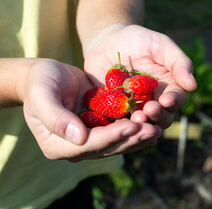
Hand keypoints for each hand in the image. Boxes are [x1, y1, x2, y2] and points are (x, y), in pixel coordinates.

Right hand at [22, 59, 161, 160]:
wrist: (46, 76)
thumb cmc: (40, 82)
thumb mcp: (42, 95)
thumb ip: (55, 117)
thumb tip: (79, 138)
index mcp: (58, 146)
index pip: (89, 144)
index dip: (111, 136)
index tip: (131, 126)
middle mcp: (76, 148)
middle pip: (108, 147)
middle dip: (131, 139)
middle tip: (154, 130)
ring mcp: (90, 140)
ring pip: (118, 143)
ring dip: (138, 137)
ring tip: (157, 130)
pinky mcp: (100, 129)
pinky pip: (120, 132)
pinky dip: (136, 129)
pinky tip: (152, 124)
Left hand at [83, 24, 196, 128]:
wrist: (107, 42)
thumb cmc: (138, 40)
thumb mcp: (160, 45)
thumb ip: (178, 62)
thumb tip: (193, 86)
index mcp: (168, 88)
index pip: (176, 99)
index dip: (173, 101)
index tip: (167, 100)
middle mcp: (154, 102)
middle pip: (162, 117)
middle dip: (158, 116)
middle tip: (149, 110)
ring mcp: (134, 110)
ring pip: (143, 125)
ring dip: (142, 124)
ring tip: (136, 118)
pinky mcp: (116, 113)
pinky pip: (120, 124)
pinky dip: (121, 126)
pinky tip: (118, 123)